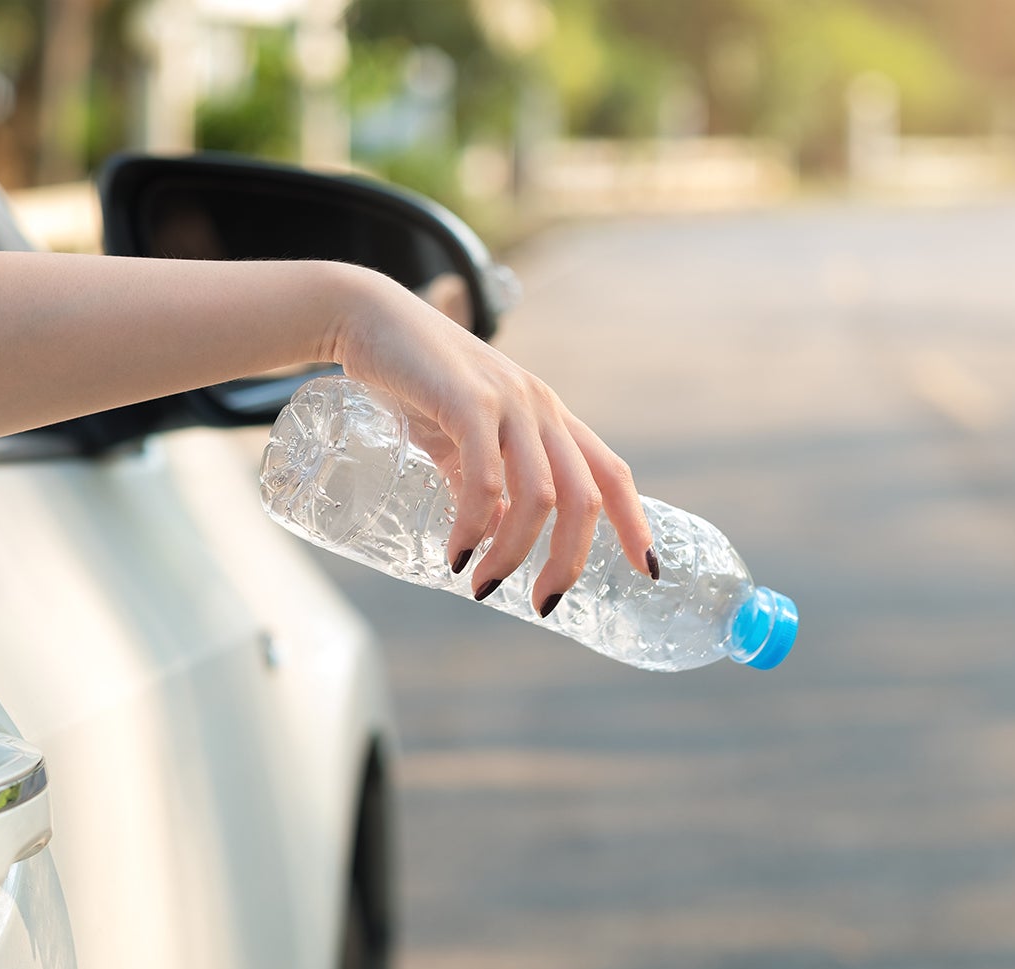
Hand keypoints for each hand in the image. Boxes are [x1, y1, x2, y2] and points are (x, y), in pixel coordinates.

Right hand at [331, 266, 657, 612]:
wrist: (365, 317)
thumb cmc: (414, 382)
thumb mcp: (459, 440)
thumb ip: (482, 485)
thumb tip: (494, 539)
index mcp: (549, 418)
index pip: (611, 472)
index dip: (636, 523)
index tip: (649, 570)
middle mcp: (540, 408)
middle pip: (584, 498)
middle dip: (569, 561)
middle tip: (541, 604)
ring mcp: (508, 401)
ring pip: (541, 496)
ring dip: (514, 553)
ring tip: (483, 586)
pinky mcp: (466, 399)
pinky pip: (487, 477)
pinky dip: (476, 525)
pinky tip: (456, 553)